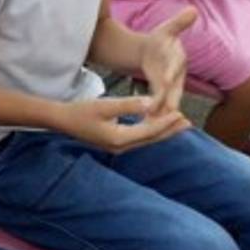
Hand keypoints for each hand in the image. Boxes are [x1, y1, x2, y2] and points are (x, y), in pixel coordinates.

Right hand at [58, 94, 190, 152]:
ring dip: (162, 131)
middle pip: (151, 139)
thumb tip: (151, 103)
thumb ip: (128, 104)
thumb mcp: (104, 105)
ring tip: (177, 123)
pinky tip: (155, 122)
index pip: (149, 131)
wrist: (61, 120)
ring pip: (146, 139)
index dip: (166, 122)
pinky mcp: (114, 142)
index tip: (181, 113)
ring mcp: (117, 146)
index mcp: (119, 139)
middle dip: (169, 130)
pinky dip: (150, 130)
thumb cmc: (80, 111)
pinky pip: (138, 137)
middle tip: (188, 122)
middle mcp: (121, 146)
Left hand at [137, 8, 196, 113]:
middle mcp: (178, 75)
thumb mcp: (166, 30)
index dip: (170, 73)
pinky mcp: (163, 94)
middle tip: (160, 110)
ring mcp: (172, 86)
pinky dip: (155, 114)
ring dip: (161, 111)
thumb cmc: (161, 40)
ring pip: (167, 100)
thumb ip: (178, 23)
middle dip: (167, 100)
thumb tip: (193, 9)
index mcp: (178, 59)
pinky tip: (147, 123)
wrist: (154, 53)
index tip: (163, 81)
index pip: (175, 66)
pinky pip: (160, 105)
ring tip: (152, 121)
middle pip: (174, 89)